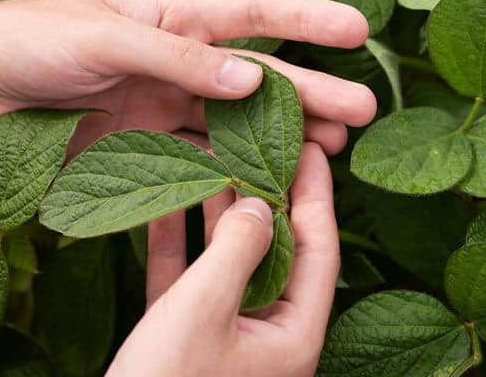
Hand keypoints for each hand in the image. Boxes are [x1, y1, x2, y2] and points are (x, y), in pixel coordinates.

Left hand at [0, 0, 375, 153]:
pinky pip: (202, 158)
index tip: (357, 29)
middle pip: (261, 76)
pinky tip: (265, 181)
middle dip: (315, 91)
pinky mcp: (146, 146)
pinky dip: (234, 171)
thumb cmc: (26, 43)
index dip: (307, 19)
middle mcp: (180, 59)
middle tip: (364, 110)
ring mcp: (166, 105)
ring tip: (332, 149)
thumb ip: (179, 57)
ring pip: (240, 123)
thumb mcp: (103, 36)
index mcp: (173, 14)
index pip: (254, 12)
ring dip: (284, 136)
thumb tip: (253, 79)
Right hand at [107, 143, 338, 376]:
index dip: (316, 195)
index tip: (312, 149)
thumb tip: (260, 204)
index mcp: (294, 335)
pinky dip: (179, 245)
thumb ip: (237, 251)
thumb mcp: (202, 312)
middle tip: (259, 147)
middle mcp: (269, 335)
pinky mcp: (186, 340)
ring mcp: (227, 337)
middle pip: (277, 249)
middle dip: (264, 196)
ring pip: (231, 261)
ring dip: (218, 215)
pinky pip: (190, 281)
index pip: (319, 249)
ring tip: (212, 161)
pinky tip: (166, 206)